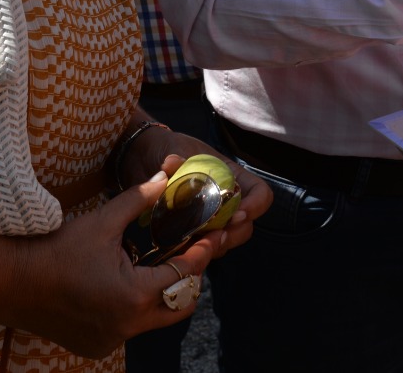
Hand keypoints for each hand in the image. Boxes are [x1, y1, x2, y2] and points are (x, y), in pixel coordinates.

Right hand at [8, 170, 230, 356]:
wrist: (11, 283)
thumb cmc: (56, 249)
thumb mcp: (102, 221)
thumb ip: (139, 199)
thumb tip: (167, 175)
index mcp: (133, 296)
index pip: (184, 275)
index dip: (200, 254)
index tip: (211, 238)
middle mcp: (127, 326)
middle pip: (180, 305)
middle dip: (189, 280)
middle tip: (188, 254)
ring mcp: (112, 340)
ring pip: (155, 319)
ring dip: (161, 294)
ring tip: (155, 264)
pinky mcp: (97, 346)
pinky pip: (130, 328)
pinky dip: (135, 309)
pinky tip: (123, 285)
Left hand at [122, 125, 270, 255]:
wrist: (142, 159)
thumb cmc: (165, 149)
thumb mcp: (172, 150)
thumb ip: (176, 159)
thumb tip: (170, 163)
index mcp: (232, 177)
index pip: (260, 193)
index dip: (255, 206)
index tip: (237, 214)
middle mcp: (226, 200)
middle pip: (245, 225)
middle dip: (233, 234)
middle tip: (214, 237)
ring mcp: (210, 218)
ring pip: (224, 240)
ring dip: (214, 245)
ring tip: (195, 245)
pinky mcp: (191, 232)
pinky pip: (201, 248)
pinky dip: (194, 252)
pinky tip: (180, 251)